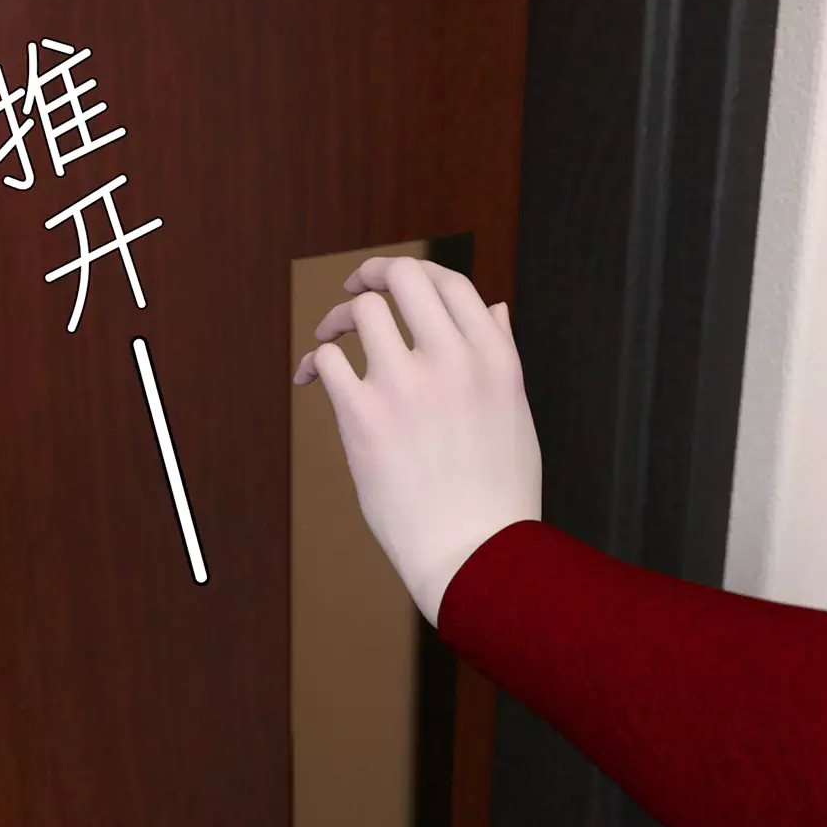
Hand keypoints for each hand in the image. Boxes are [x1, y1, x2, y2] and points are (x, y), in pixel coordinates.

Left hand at [293, 255, 542, 625]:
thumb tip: (495, 308)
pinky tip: (311, 377)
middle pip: (404, 276)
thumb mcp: (515, 412)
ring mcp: (407, 386)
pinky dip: (315, 362)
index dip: (415, 272)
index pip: (451, 282)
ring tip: (331, 339)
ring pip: (363, 311)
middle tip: (354, 290)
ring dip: (339, 319)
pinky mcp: (365, 416)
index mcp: (494, 358)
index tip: (392, 281)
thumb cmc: (498, 494)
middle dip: (372, 274)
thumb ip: (501, 354)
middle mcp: (453, 361)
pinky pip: (329, 359)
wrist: (474, 553)